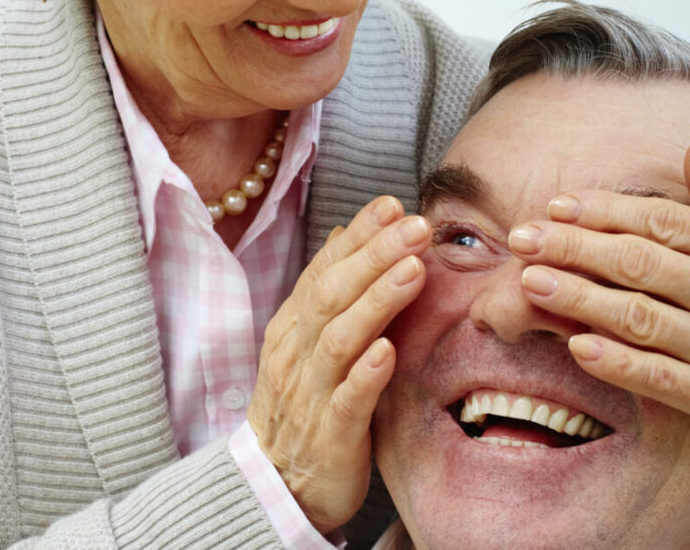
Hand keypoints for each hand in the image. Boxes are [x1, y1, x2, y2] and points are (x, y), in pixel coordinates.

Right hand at [247, 196, 430, 531]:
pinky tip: (388, 352)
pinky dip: (365, 375)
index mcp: (294, 326)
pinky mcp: (329, 436)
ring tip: (413, 270)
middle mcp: (297, 352)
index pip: (324, 269)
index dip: (358, 236)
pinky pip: (345, 402)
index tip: (393, 205)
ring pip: (340, 340)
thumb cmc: (302, 404)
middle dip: (375, 256)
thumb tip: (348, 232)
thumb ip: (329, 290)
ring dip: (377, 302)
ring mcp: (310, 393)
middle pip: (333, 294)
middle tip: (416, 225)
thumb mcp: (308, 342)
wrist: (274, 484)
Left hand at [507, 139, 689, 435]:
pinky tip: (576, 346)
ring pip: (642, 317)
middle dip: (575, 247)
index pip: (664, 222)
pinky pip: (662, 379)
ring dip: (581, 298)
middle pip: (641, 263)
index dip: (605, 211)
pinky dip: (619, 363)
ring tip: (531, 282)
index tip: (555, 206)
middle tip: (521, 239)